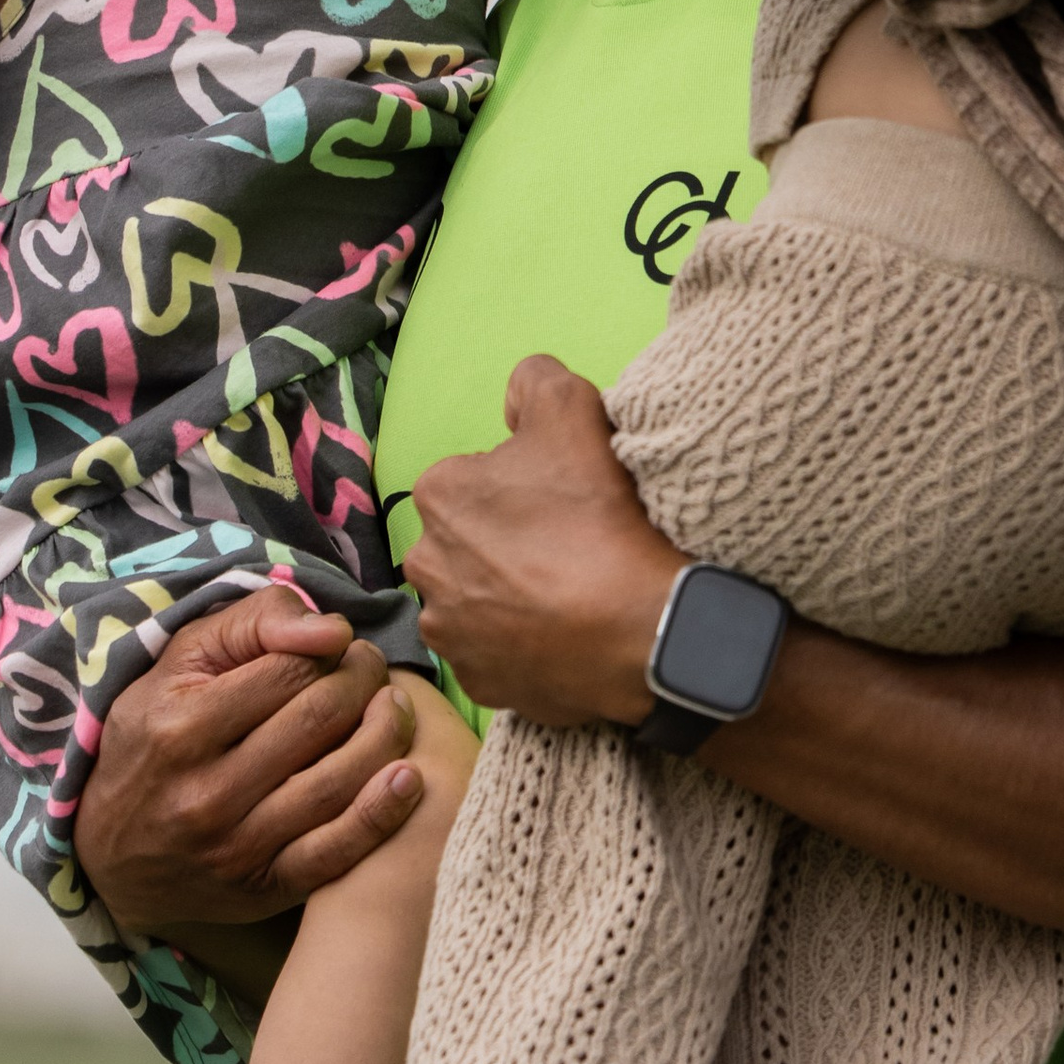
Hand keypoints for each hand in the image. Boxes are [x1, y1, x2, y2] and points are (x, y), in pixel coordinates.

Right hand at [74, 588, 425, 936]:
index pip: (290, 670)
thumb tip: (332, 629)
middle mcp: (206, 792)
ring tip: (394, 709)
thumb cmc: (155, 737)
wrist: (110, 852)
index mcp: (181, 727)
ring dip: (386, 735)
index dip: (333, 649)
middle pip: (320, 720)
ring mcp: (235, 847)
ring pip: (336, 783)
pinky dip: (382, 814)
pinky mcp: (262, 888)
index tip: (344, 645)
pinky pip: (336, 854)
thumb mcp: (178, 665)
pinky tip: (408, 777)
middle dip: (366, 682)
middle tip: (373, 671)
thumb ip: (253, 624)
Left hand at [405, 358, 683, 729]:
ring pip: (476, 597)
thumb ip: (534, 380)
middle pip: (470, 538)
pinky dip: (522, 644)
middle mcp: (426, 565)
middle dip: (505, 538)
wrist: (638, 629)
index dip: (525, 482)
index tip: (564, 496)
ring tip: (567, 591)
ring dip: (507, 592)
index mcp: (439, 495)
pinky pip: (495, 653)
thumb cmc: (598, 517)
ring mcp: (450, 632)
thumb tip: (516, 392)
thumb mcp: (574, 409)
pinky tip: (563, 633)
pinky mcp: (479, 683)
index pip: (478, 474)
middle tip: (568, 542)